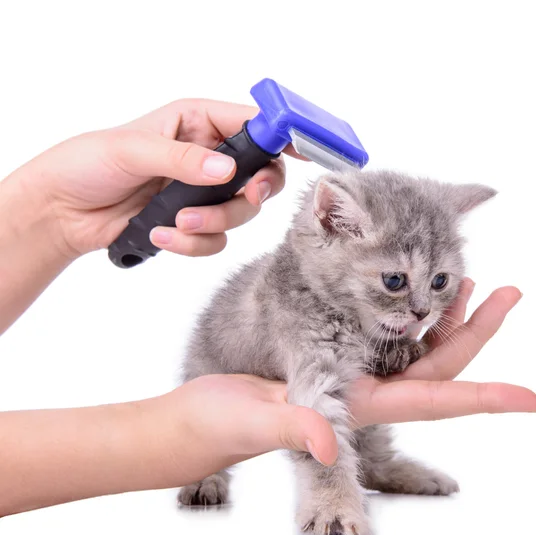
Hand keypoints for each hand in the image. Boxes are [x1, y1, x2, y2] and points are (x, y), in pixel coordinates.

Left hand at [9, 99, 300, 258]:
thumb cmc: (88, 165)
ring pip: (242, 212)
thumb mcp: (131, 150)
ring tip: (176, 222)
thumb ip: (182, 159)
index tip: (303, 152)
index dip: (282, 136)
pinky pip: (216, 239)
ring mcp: (204, 192)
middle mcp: (209, 156)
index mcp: (197, 122)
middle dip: (254, 191)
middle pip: (262, 174)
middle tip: (247, 198)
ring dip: (214, 222)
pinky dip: (193, 243)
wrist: (64, 212)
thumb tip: (227, 170)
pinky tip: (161, 234)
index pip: (252, 124)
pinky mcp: (194, 223)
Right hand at [173, 281, 535, 469]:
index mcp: (356, 409)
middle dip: (476, 334)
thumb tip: (327, 442)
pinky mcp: (333, 361)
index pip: (430, 402)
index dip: (481, 398)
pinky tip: (419, 295)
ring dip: (448, 320)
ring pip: (416, 350)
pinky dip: (411, 314)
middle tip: (509, 293)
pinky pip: (387, 337)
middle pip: (436, 369)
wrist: (199, 419)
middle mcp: (363, 394)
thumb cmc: (218, 425)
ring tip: (472, 283)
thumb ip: (294, 428)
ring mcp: (350, 377)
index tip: (528, 396)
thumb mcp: (254, 421)